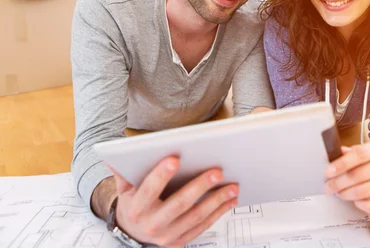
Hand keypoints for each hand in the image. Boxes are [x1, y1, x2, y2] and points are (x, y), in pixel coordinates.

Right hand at [107, 157, 237, 247]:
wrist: (134, 232)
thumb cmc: (134, 204)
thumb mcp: (125, 189)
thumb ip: (123, 171)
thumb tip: (113, 154)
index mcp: (136, 208)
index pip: (149, 190)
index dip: (161, 175)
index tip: (175, 158)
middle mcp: (152, 224)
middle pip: (179, 204)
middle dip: (200, 187)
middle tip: (217, 171)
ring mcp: (168, 236)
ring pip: (196, 216)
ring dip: (217, 200)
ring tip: (232, 186)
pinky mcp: (181, 242)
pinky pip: (203, 226)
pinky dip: (219, 212)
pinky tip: (230, 200)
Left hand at [325, 139, 369, 213]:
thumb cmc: (369, 160)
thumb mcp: (359, 151)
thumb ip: (347, 153)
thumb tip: (333, 155)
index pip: (360, 153)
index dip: (342, 164)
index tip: (328, 172)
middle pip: (360, 174)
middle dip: (339, 182)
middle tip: (328, 186)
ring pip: (364, 191)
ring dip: (346, 194)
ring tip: (338, 192)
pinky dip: (359, 204)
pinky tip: (354, 200)